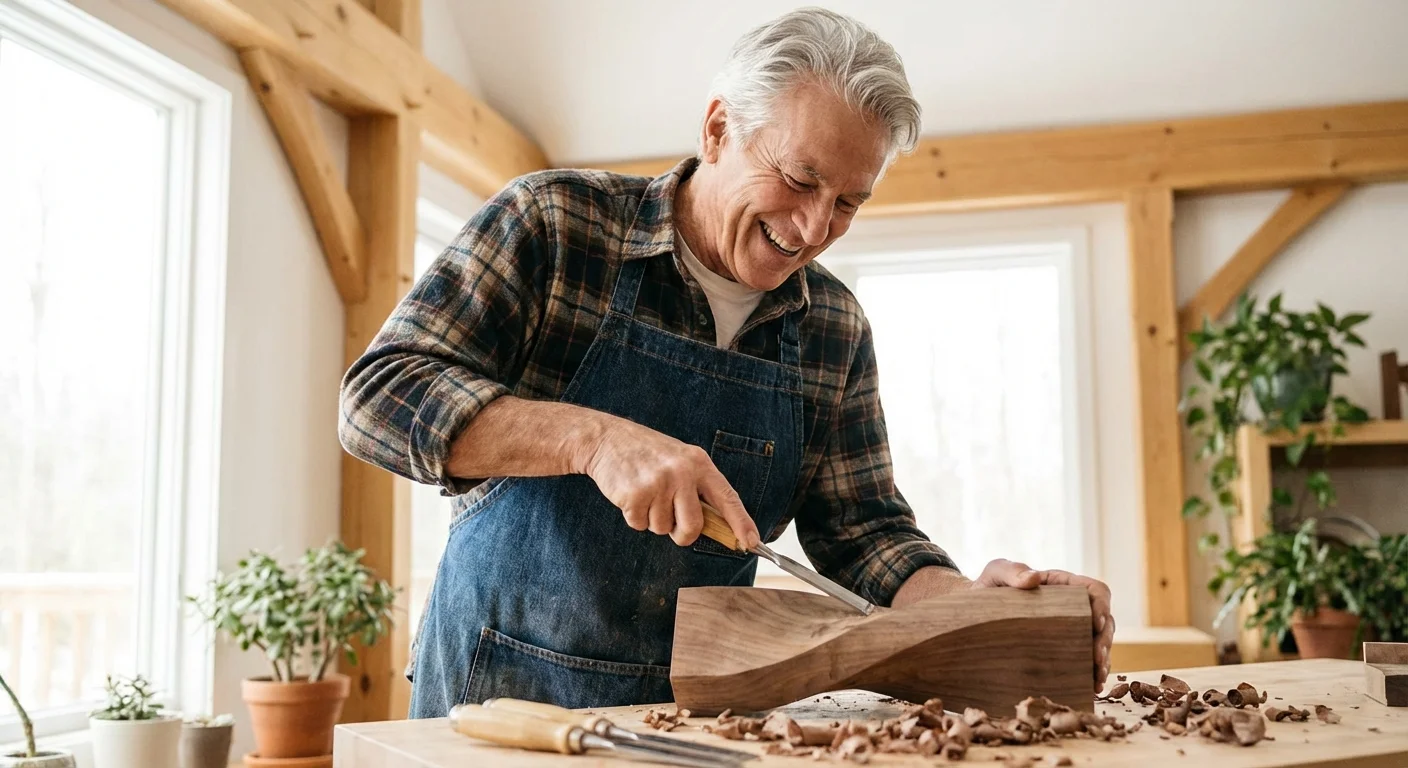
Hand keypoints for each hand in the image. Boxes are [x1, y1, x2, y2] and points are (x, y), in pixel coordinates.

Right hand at [582, 416, 758, 548]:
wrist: (608, 439)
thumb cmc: (647, 453)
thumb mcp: (680, 461)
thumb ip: (697, 489)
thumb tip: (717, 527)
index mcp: (699, 463)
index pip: (727, 498)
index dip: (741, 523)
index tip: (751, 542)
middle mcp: (682, 473)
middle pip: (693, 527)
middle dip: (682, 534)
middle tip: (671, 522)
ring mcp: (658, 483)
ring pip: (663, 529)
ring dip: (652, 519)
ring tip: (646, 493)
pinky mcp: (635, 495)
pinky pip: (640, 525)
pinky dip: (634, 517)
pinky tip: (631, 494)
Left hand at [971, 559, 1114, 692]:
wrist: (975, 612)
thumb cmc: (988, 588)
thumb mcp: (996, 573)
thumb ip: (1011, 571)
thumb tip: (1034, 578)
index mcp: (1063, 586)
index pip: (1095, 590)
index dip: (1102, 605)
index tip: (1096, 623)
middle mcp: (1073, 608)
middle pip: (1105, 621)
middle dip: (1105, 640)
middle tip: (1097, 659)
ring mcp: (1070, 630)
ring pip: (1100, 643)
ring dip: (1103, 660)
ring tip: (1097, 678)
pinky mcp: (1063, 649)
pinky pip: (1086, 660)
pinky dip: (1093, 673)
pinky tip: (1092, 686)